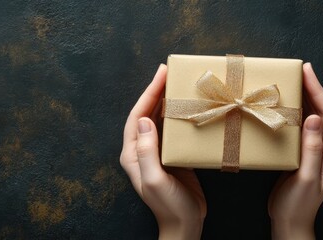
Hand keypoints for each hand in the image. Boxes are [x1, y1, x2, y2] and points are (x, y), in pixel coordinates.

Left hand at [120, 64, 205, 239]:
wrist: (184, 226)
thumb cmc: (168, 206)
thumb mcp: (156, 179)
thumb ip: (148, 150)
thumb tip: (145, 120)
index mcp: (133, 153)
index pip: (137, 116)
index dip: (148, 93)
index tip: (161, 74)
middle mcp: (142, 150)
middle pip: (147, 113)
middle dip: (157, 92)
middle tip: (170, 71)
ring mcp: (157, 153)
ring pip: (160, 120)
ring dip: (168, 101)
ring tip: (179, 83)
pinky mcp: (172, 157)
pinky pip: (173, 130)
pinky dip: (179, 116)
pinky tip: (189, 107)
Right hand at [268, 63, 322, 239]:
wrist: (291, 222)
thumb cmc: (299, 203)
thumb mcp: (305, 176)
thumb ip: (312, 148)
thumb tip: (314, 118)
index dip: (319, 91)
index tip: (307, 72)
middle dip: (312, 89)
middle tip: (299, 70)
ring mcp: (316, 149)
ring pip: (313, 117)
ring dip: (304, 99)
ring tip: (292, 82)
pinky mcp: (303, 153)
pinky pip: (302, 127)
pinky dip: (294, 113)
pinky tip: (284, 106)